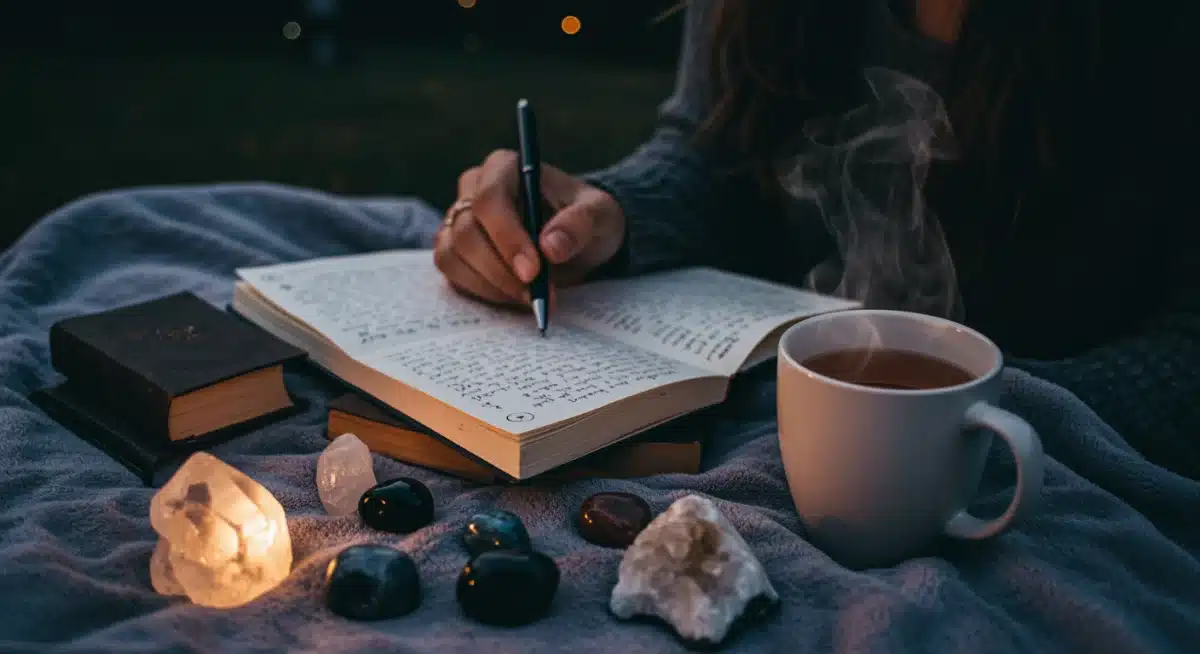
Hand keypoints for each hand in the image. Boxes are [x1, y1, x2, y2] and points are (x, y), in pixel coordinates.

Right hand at [434, 149, 625, 305]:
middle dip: (501, 270)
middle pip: (467, 232)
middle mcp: (473, 189)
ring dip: (490, 285)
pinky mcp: (455, 250)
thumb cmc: (585, 218)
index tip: (533, 271)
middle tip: (536, 295)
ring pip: (453, 255)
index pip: (490, 199)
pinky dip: (482, 292)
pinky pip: (453, 274)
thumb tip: (550, 247)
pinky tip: (513, 297)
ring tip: (530, 298)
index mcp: (504, 167)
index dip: (507, 238)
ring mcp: (458, 220)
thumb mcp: (599, 215)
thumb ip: (579, 224)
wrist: (576, 239)